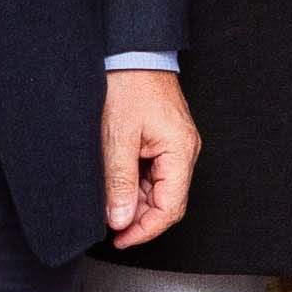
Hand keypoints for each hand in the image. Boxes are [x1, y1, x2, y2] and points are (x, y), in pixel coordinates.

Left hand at [102, 68, 198, 247]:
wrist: (132, 52)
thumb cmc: (128, 85)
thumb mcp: (117, 138)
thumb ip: (119, 182)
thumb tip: (119, 218)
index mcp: (180, 152)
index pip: (170, 208)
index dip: (145, 230)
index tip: (120, 239)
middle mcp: (184, 151)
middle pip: (166, 201)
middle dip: (137, 217)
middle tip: (109, 225)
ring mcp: (175, 146)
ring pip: (157, 189)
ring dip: (134, 200)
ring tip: (107, 202)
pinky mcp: (164, 140)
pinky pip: (152, 172)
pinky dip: (134, 183)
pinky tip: (114, 185)